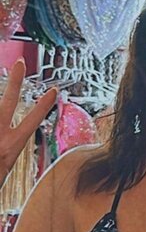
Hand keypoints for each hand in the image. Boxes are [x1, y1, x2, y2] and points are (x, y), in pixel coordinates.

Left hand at [0, 61, 56, 187]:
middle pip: (9, 102)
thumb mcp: (3, 168)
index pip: (32, 121)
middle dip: (16, 82)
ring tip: (2, 111)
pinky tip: (0, 138)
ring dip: (1, 110)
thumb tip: (5, 143)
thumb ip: (4, 150)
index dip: (44, 105)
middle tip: (20, 63)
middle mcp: (1, 137)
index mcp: (11, 147)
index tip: (53, 91)